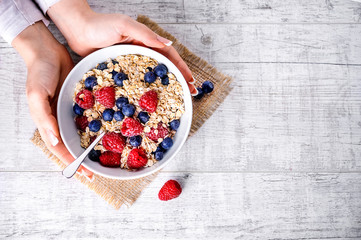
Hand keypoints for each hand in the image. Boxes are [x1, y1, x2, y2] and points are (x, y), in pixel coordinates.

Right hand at [12, 22, 92, 178]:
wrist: (47, 50)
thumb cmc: (38, 72)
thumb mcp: (36, 95)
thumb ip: (44, 118)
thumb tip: (55, 141)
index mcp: (47, 122)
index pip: (60, 149)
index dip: (72, 163)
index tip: (86, 174)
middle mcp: (59, 120)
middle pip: (71, 144)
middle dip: (83, 159)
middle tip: (98, 170)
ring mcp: (69, 111)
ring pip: (81, 132)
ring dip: (91, 144)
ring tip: (106, 155)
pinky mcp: (80, 100)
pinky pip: (89, 116)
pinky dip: (97, 124)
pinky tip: (109, 129)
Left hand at [48, 0, 196, 94]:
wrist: (78, 31)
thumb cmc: (100, 24)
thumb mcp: (125, 25)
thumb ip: (146, 34)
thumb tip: (168, 43)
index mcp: (146, 41)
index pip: (169, 56)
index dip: (181, 69)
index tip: (191, 81)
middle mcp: (141, 53)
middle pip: (164, 68)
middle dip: (178, 81)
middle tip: (189, 94)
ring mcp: (131, 63)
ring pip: (151, 78)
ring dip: (163, 88)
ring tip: (173, 101)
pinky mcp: (120, 71)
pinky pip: (135, 83)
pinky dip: (143, 92)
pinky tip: (146, 102)